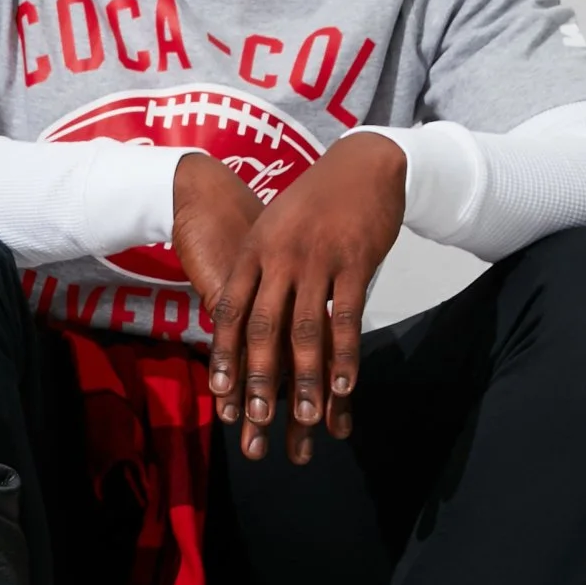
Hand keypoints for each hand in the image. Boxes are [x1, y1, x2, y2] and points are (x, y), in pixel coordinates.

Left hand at [172, 131, 404, 464]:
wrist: (364, 164)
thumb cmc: (314, 203)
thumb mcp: (272, 228)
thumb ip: (256, 271)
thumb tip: (233, 315)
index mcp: (254, 250)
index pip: (231, 311)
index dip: (225, 355)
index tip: (221, 394)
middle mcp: (279, 256)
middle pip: (263, 328)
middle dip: (259, 379)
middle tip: (257, 421)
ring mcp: (317, 259)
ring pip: (306, 331)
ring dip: (304, 379)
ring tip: (303, 417)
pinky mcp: (354, 261)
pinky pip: (346, 317)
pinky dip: (344, 355)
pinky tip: (343, 387)